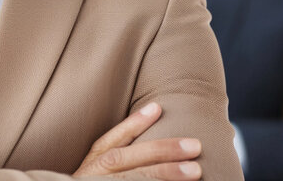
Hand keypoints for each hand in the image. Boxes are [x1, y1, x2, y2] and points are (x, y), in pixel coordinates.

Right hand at [73, 103, 202, 179]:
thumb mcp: (92, 176)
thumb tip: (153, 150)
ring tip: (195, 170)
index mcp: (87, 170)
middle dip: (159, 150)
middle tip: (194, 146)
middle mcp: (90, 178)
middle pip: (123, 160)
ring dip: (163, 175)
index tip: (157, 108)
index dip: (132, 125)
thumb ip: (115, 164)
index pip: (108, 144)